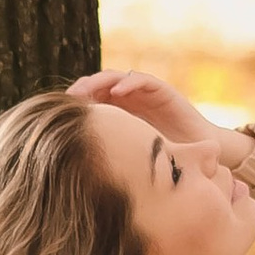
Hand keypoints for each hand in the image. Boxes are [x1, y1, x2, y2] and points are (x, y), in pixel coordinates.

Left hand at [69, 70, 242, 165]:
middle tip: (67, 98)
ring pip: (116, 79)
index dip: (74, 104)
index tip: (56, 113)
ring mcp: (144, 94)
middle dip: (82, 90)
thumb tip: (69, 176)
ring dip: (99, 82)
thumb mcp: (127, 160)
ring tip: (85, 90)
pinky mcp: (162, 91)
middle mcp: (128, 101)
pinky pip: (143, 80)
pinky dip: (129, 82)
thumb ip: (107, 159)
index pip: (90, 102)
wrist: (197, 157)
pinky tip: (118, 91)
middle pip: (98, 87)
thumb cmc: (162, 163)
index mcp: (116, 115)